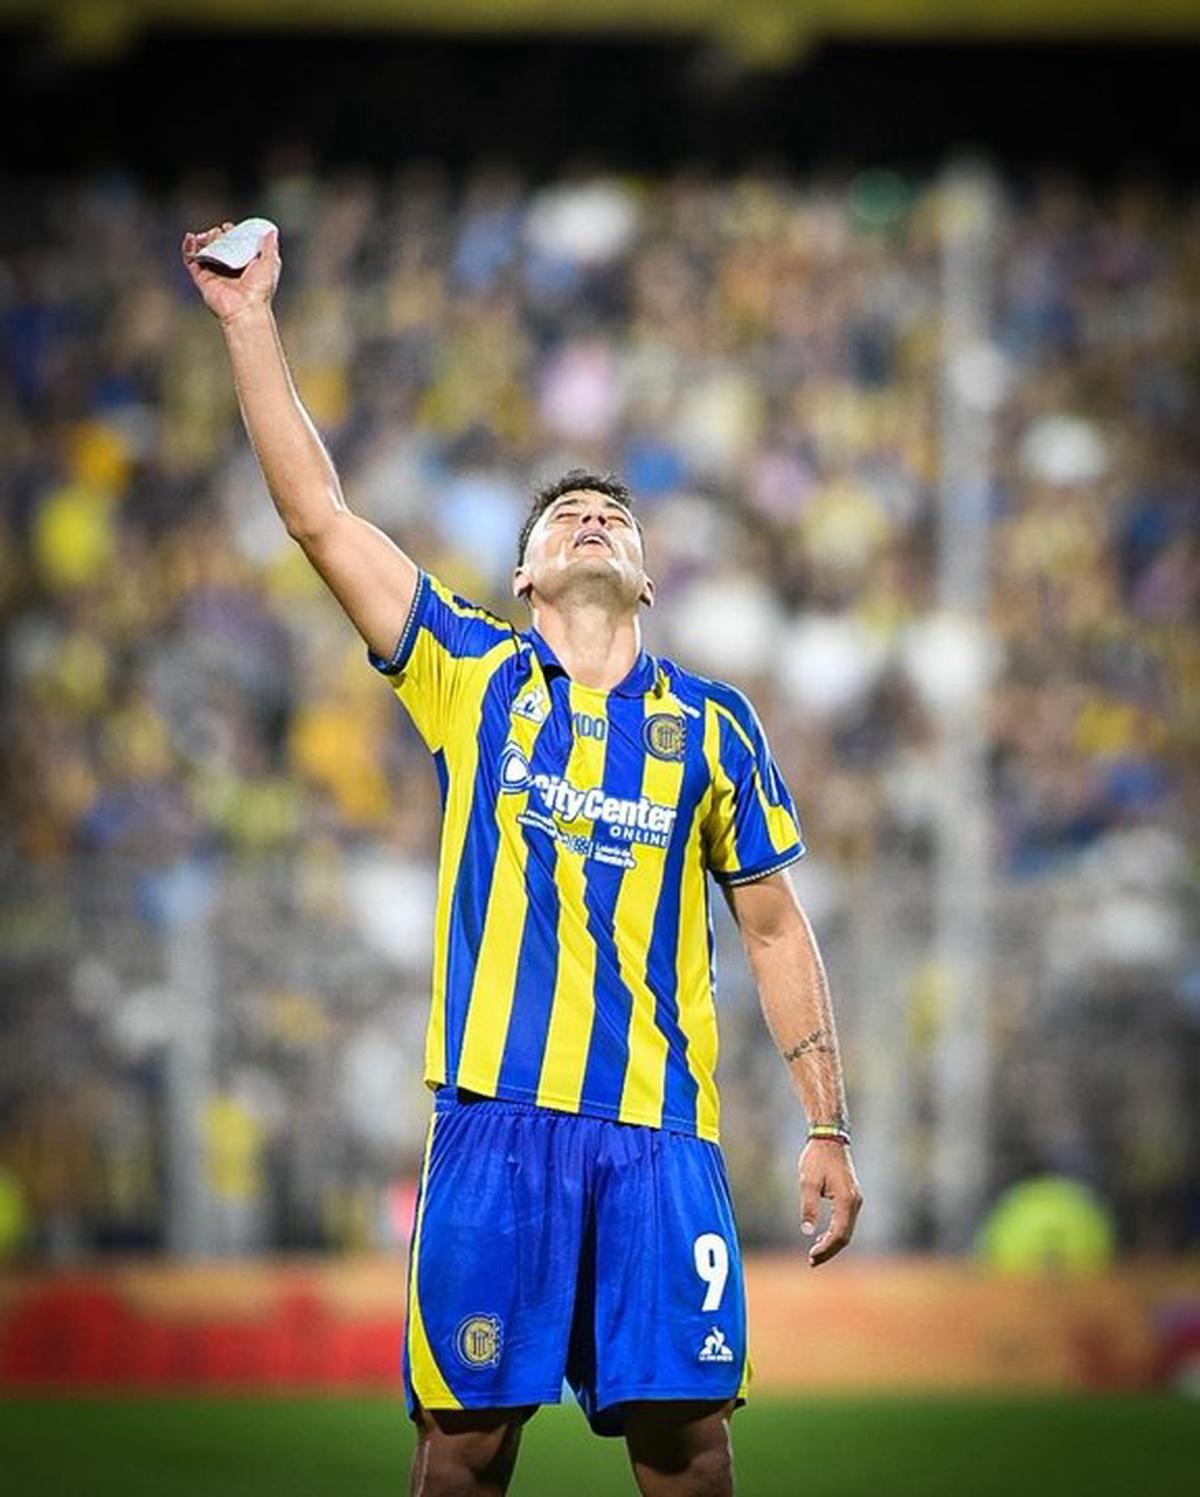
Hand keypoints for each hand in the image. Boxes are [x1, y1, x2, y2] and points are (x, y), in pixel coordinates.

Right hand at [181, 222, 280, 324]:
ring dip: (204, 238)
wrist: (246, 309)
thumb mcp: (270, 264)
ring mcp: (214, 272)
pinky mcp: (202, 278)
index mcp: (243, 264)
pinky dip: (188, 247)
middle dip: (217, 235)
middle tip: (220, 233)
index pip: (234, 243)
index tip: (230, 227)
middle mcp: (228, 268)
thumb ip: (270, 247)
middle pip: (218, 244)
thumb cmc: (260, 291)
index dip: (231, 233)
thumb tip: (272, 231)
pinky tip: (191, 238)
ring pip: (204, 249)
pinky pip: (191, 260)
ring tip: (209, 236)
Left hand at [798, 1140, 861, 1266]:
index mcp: (846, 1200)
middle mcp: (855, 1202)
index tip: (811, 1257)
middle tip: (812, 1261)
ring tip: (815, 1254)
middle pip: (845, 1236)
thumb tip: (807, 1231)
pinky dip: (835, 1233)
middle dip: (829, 1250)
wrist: (829, 1138)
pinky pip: (846, 1221)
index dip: (826, 1248)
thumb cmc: (817, 1158)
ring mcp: (855, 1200)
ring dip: (832, 1243)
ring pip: (846, 1230)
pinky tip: (822, 1238)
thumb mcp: (808, 1182)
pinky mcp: (851, 1197)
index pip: (839, 1234)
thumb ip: (809, 1207)